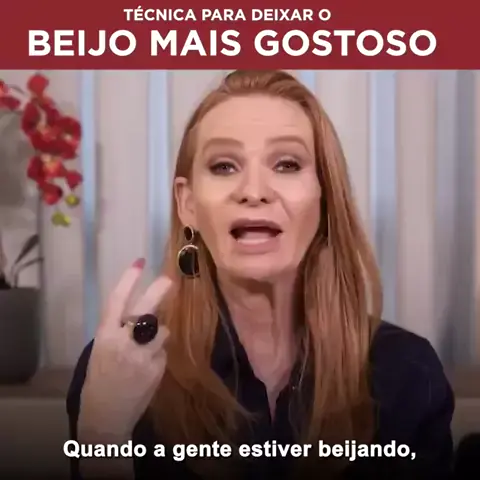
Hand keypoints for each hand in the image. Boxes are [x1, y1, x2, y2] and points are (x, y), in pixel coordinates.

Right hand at [78, 259, 171, 441]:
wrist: (106, 418)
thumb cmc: (99, 382)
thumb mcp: (100, 353)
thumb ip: (117, 333)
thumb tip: (140, 316)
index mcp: (104, 336)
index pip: (116, 301)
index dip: (128, 280)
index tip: (140, 262)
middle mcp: (124, 342)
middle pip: (144, 310)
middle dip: (158, 292)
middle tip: (169, 279)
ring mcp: (142, 355)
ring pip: (161, 331)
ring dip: (158, 334)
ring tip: (146, 349)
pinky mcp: (156, 368)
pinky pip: (163, 351)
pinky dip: (158, 354)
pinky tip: (147, 368)